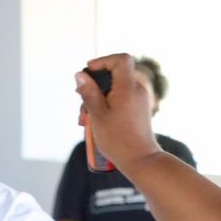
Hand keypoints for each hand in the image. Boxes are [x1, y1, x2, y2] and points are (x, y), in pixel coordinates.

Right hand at [76, 55, 162, 173]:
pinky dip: (106, 106)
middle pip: (113, 75)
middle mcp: (137, 90)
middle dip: (94, 87)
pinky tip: (94, 122)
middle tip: (81, 103)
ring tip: (84, 120)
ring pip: (114, 90)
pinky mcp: (137, 110)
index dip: (103, 61)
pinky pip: (120, 99)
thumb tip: (80, 75)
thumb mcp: (98, 115)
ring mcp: (139, 100)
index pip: (121, 59)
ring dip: (97, 100)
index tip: (89, 73)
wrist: (141, 160)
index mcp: (128, 88)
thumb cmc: (119, 140)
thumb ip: (89, 92)